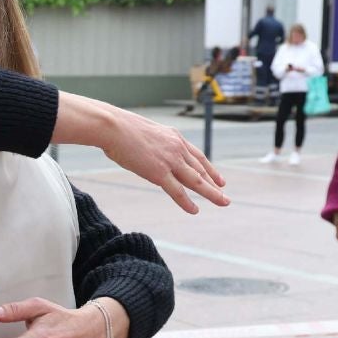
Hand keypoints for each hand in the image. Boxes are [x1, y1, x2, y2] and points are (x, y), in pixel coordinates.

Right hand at [58, 95, 227, 214]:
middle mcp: (177, 148)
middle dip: (215, 184)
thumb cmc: (120, 127)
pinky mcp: (158, 173)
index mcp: (174, 137)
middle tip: (225, 195)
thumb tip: (145, 150)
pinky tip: (195, 210)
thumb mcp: (144, 132)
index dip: (210, 169)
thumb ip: (151, 143)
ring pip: (196, 181)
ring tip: (223, 202)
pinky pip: (177, 191)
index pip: (198, 156)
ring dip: (211, 193)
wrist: (112, 126)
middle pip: (201, 170)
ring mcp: (169, 161)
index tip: (220, 179)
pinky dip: (187, 202)